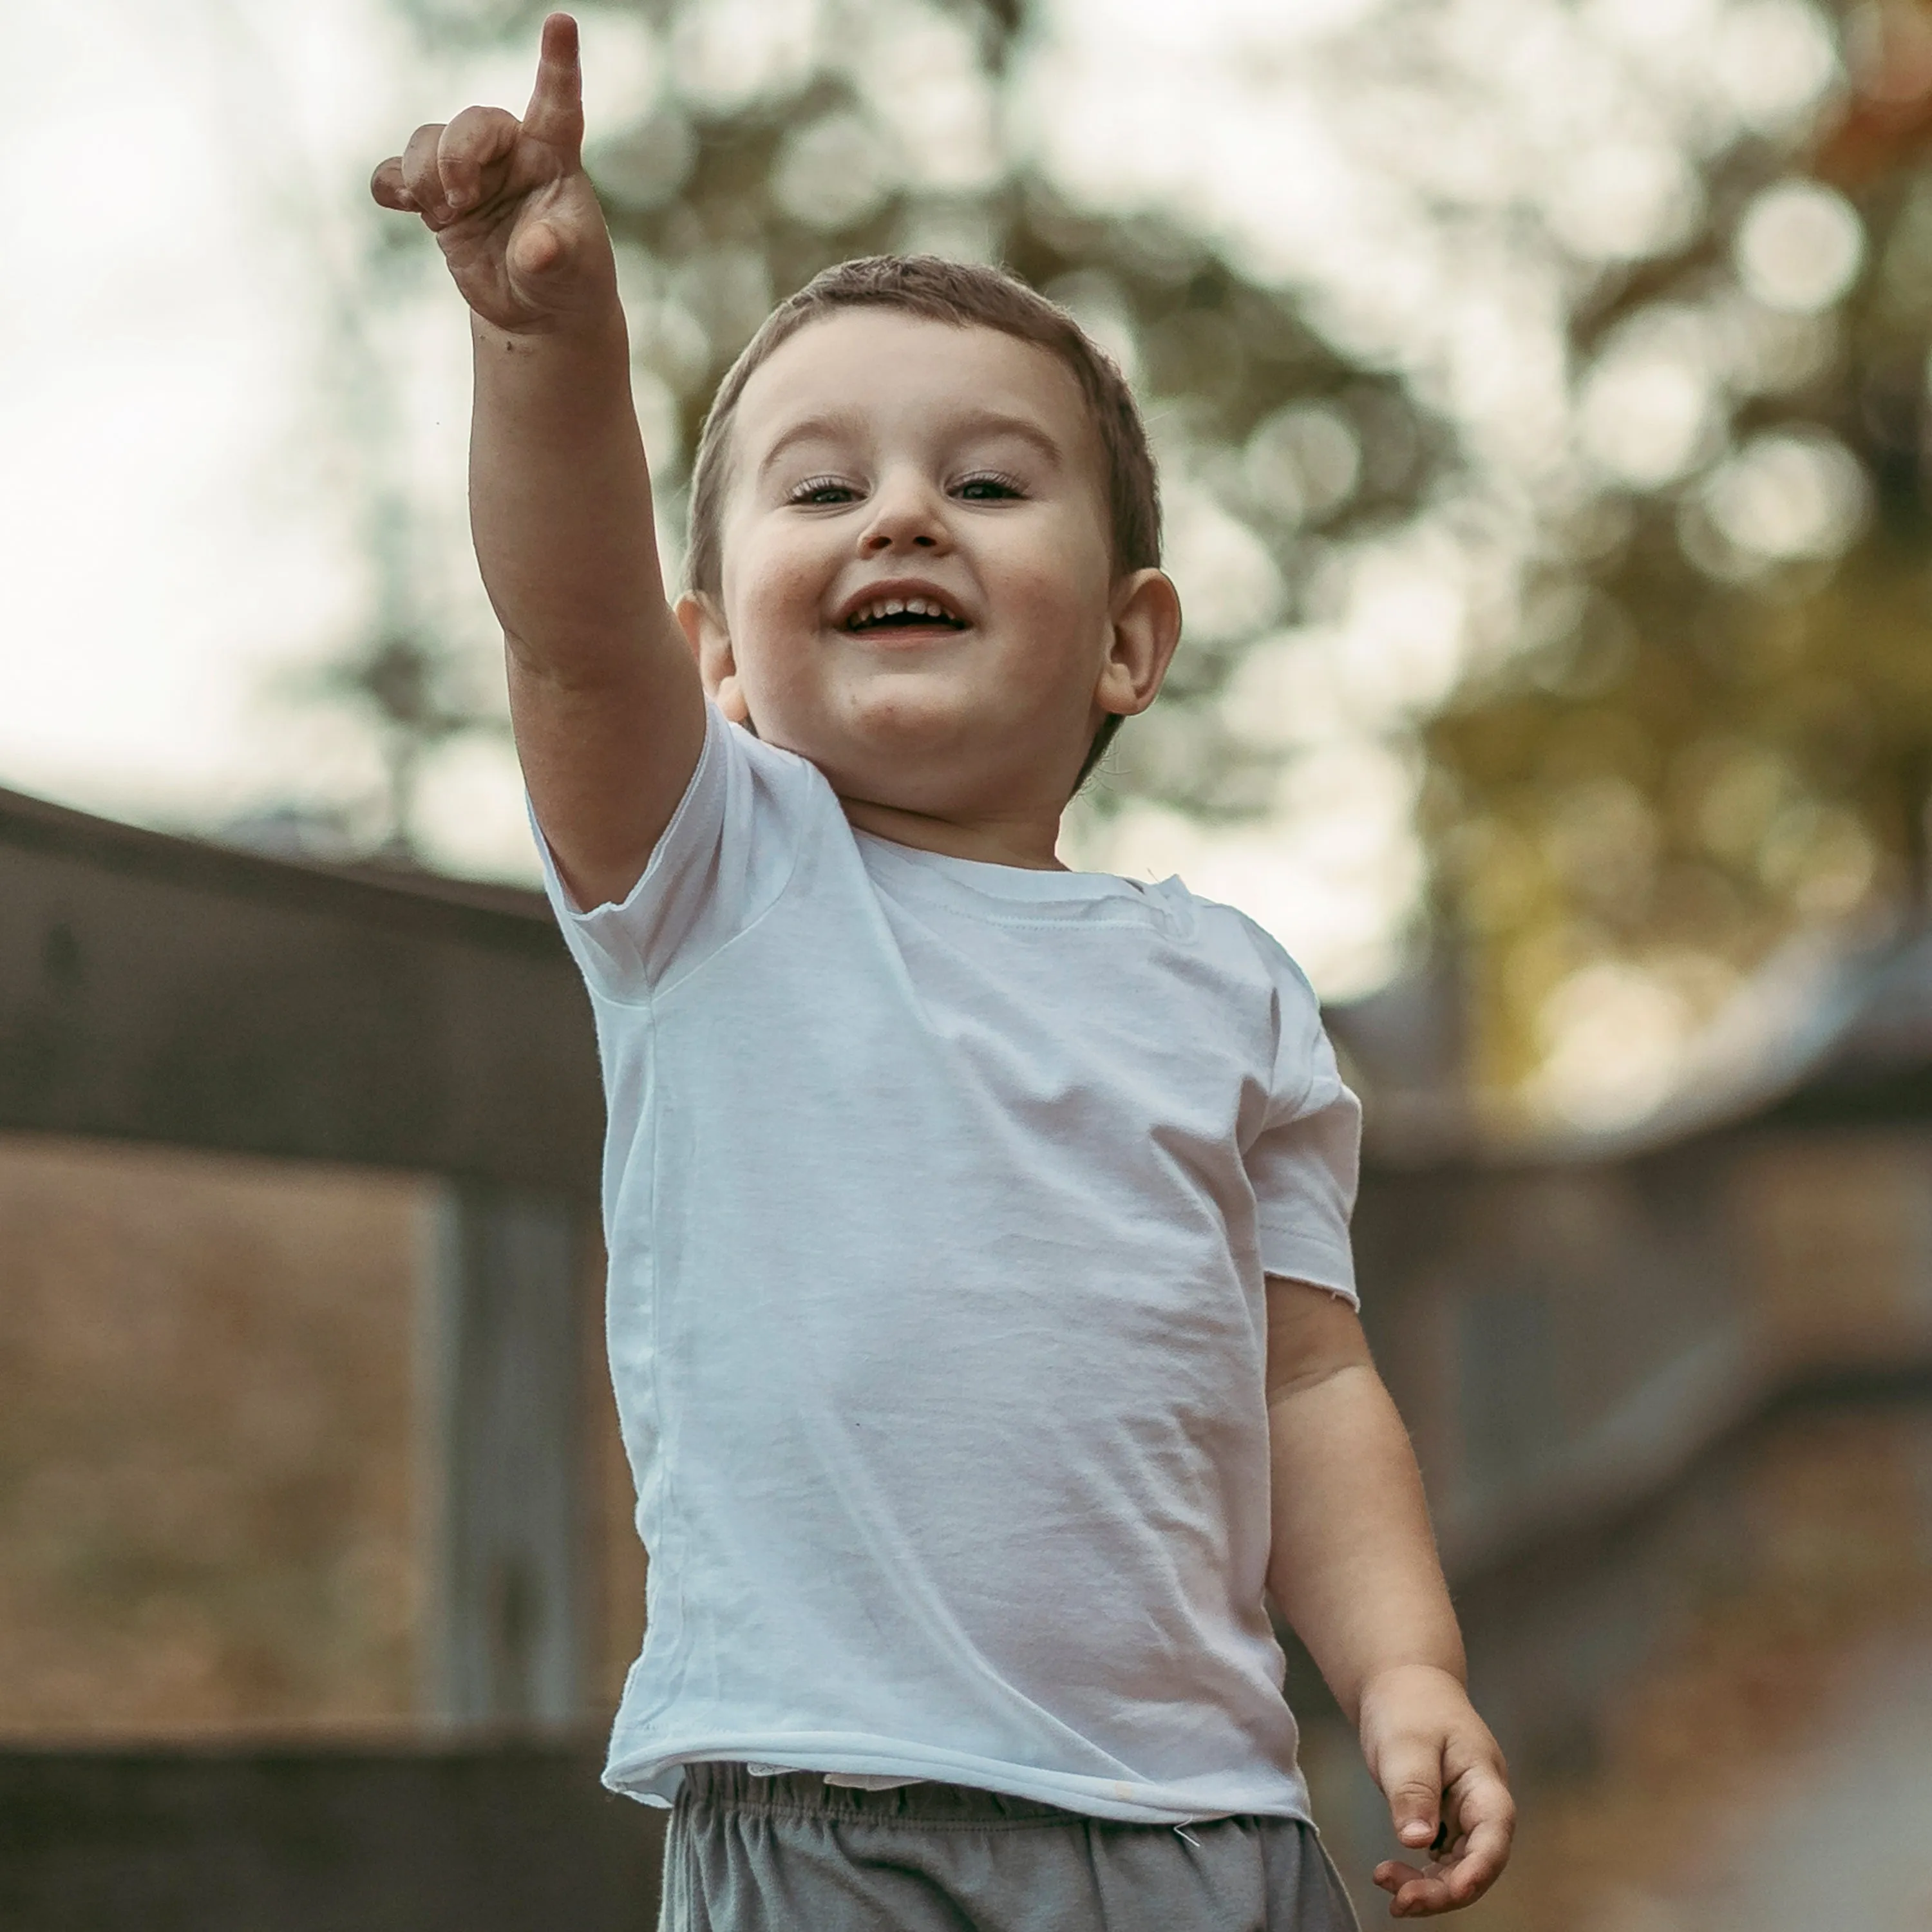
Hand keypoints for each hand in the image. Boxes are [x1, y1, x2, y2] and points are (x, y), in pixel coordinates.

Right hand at [370, 12, 614, 333]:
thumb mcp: (570, 272)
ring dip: (424, 175)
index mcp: (553, 157)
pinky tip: (403, 205)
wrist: (535, 311)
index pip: (557, 104)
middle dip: (456, 156)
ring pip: (427, 142)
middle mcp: (508, 153)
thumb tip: (535, 249)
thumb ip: (552, 254)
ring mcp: (469, 172)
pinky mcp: (436, 198)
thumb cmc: (567, 279)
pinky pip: (395, 174)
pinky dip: (392, 185)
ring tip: (446, 215)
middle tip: (461, 200)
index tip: (561, 23)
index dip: (559, 64)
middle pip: (471, 123)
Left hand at [1358, 1663, 1513, 1916]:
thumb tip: (1416, 1840)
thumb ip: (1413, 1790)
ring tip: (1387, 1885)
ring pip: (1458, 1866)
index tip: (1456, 1890)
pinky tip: (1391, 1875)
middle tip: (1400, 1901)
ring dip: (1429, 1886)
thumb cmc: (1409, 1705)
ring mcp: (1464, 1815)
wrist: (1402, 1684)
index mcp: (1484, 1780)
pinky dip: (1420, 1872)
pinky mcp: (1444, 1820)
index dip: (1480, 1867)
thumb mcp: (1406, 1742)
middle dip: (1444, 1889)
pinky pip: (1441, 1858)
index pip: (1494, 1832)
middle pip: (1477, 1861)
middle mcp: (1481, 1804)